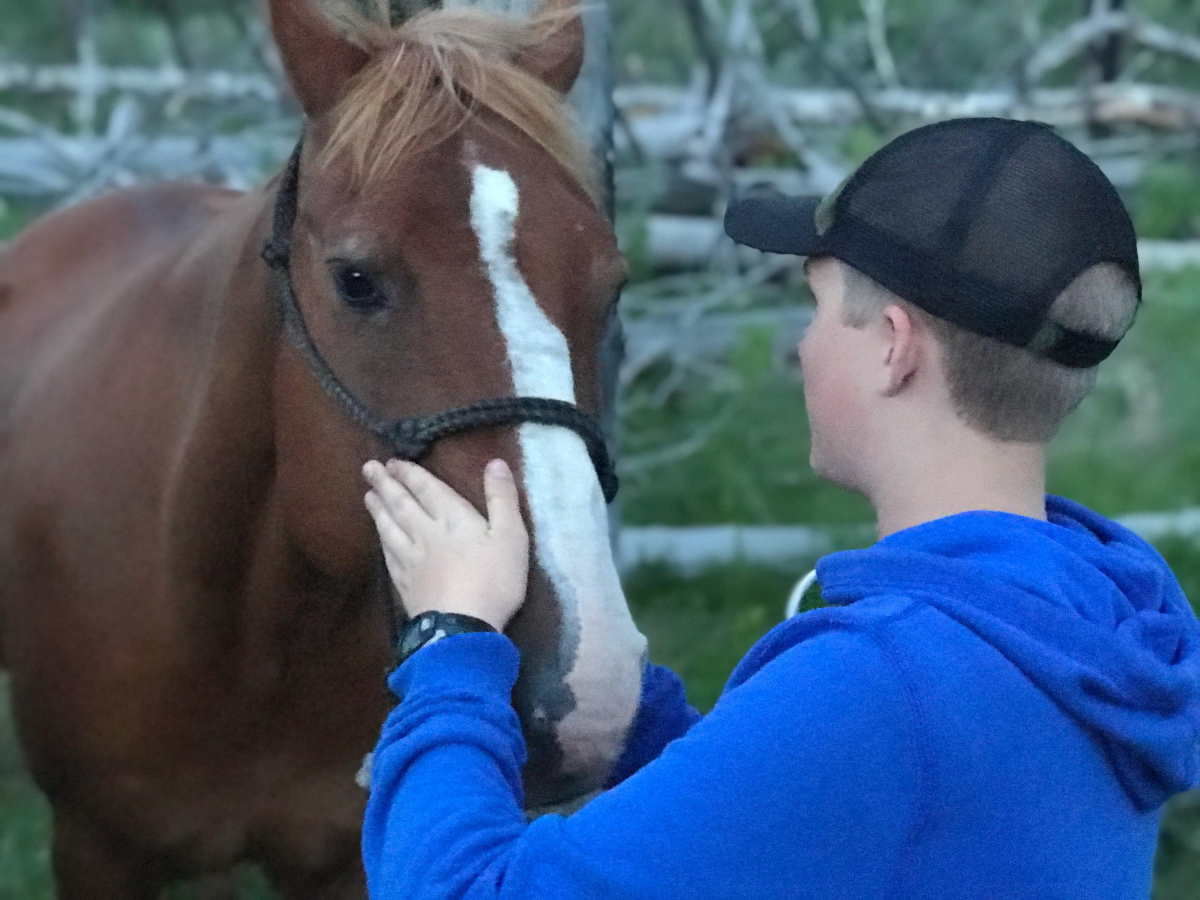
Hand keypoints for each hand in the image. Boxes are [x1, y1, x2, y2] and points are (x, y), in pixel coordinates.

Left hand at [362, 458, 530, 631]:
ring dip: (378, 510)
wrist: (462, 628)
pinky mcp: (406, 585)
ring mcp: (412, 561)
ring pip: (390, 529)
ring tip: (367, 496)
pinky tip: (379, 538)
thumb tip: (495, 461)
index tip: (392, 461)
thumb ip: (502, 498)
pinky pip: (389, 556)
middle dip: (386, 485)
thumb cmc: (494, 580)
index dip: (410, 474)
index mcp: (452, 519)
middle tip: (368, 469)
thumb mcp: (511, 535)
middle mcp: (426, 534)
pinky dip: (382, 541)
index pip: (427, 489)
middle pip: (402, 505)